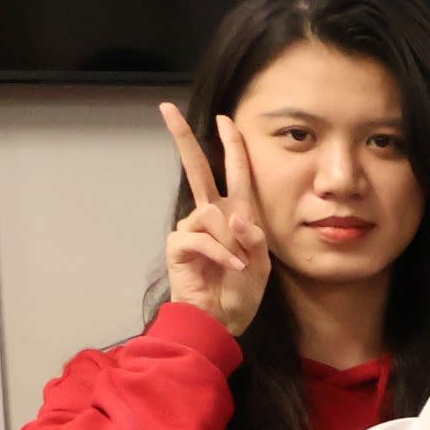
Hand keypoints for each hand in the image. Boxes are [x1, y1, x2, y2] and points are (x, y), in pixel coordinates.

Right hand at [160, 102, 271, 335]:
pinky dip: (222, 254)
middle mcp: (210, 215)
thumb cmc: (240, 292)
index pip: (233, 172)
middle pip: (196, 168)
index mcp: (234, 213)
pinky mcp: (179, 245)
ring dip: (231, 241)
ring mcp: (192, 228)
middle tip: (168, 109)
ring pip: (212, 213)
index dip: (230, 145)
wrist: (223, 320)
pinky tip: (231, 269)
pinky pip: (203, 238)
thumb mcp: (261, 263)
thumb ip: (254, 238)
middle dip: (184, 138)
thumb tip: (234, 218)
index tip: (224, 118)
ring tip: (238, 265)